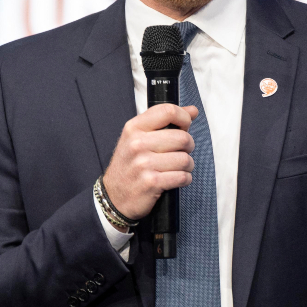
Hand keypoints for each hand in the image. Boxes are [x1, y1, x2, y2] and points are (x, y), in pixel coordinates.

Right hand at [101, 103, 197, 219]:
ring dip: (187, 165)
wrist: (113, 196)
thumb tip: (193, 110)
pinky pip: (183, 177)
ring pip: (185, 159)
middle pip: (182, 137)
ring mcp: (144, 164)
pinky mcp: (152, 182)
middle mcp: (138, 144)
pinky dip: (185, 179)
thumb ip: (165, 122)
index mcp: (134, 128)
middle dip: (188, 146)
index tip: (184, 126)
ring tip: (177, 167)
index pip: (168, 111)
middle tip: (181, 152)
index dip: (184, 118)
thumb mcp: (138, 138)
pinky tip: (176, 178)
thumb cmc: (129, 165)